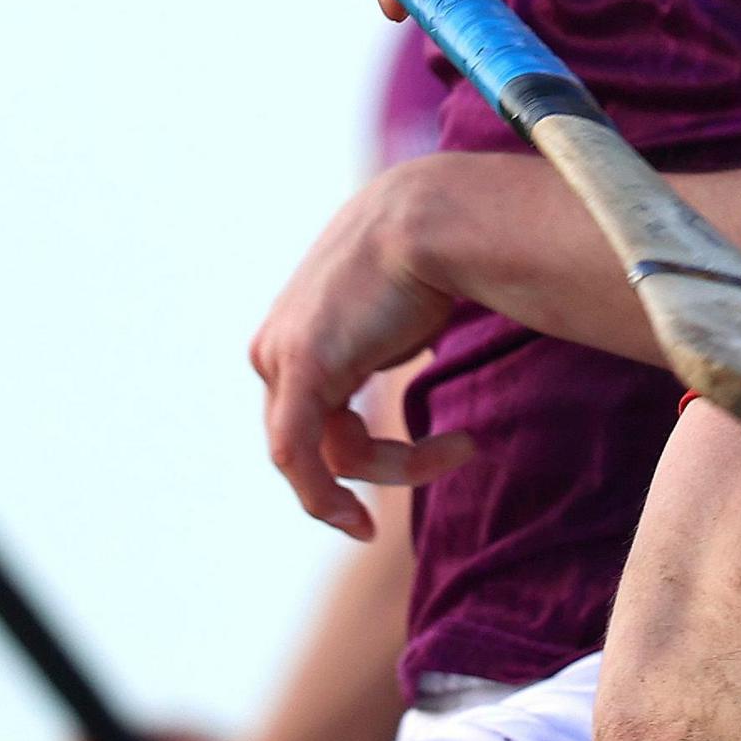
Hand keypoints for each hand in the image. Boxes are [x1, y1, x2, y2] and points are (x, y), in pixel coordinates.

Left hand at [250, 156, 483, 536]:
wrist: (437, 216)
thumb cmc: (438, 247)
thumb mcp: (404, 302)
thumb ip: (388, 335)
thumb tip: (413, 346)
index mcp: (298, 327)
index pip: (314, 415)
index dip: (354, 458)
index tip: (406, 471)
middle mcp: (276, 344)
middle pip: (314, 439)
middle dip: (376, 468)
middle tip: (443, 465)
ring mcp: (281, 355)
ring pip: (324, 455)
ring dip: (398, 469)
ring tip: (463, 447)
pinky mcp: (298, 368)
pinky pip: (300, 459)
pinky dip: (326, 499)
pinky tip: (364, 525)